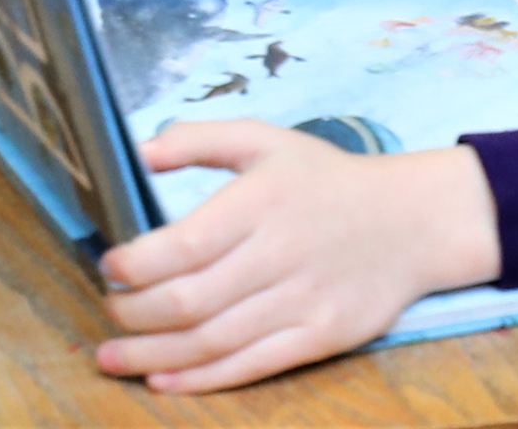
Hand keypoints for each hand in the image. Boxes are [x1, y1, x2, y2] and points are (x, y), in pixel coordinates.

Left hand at [96, 125, 498, 392]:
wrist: (409, 220)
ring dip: (153, 353)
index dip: (136, 265)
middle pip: (190, 300)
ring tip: (114, 355)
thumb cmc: (326, 178)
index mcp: (262, 200)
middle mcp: (281, 253)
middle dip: (134, 313)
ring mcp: (303, 300)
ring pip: (213, 341)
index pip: (184, 245)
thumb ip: (200, 139)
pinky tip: (163, 378)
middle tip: (108, 311)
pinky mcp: (321, 336)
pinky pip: (251, 366)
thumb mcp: (265, 140)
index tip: (110, 267)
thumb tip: (139, 151)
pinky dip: (201, 379)